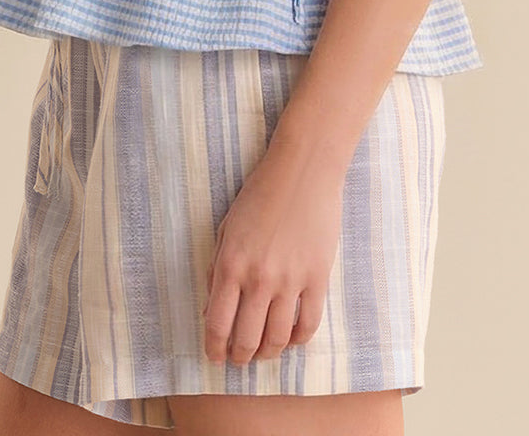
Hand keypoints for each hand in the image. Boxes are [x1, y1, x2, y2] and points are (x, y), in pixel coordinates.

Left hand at [200, 138, 345, 365]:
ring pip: (277, 339)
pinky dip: (297, 340)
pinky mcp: (318, 278)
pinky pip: (308, 324)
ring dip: (268, 353)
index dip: (214, 348)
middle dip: (240, 356)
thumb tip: (211, 308)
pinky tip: (291, 338)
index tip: (215, 356)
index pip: (217, 324)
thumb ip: (217, 267)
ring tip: (264, 352)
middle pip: (246, 339)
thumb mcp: (227, 227)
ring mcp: (290, 280)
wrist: (304, 170)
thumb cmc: (261, 193)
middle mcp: (259, 278)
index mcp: (231, 264)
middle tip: (239, 359)